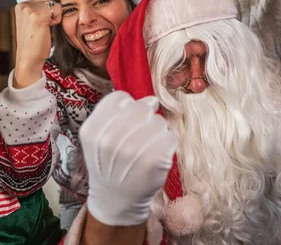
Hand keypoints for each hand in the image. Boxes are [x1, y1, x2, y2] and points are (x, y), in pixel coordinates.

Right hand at [13, 0, 61, 87]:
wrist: (29, 57)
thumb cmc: (34, 41)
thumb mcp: (33, 21)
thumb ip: (38, 10)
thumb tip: (52, 2)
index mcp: (21, 6)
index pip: (45, 0)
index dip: (48, 13)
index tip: (40, 24)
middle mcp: (23, 5)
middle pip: (50, 1)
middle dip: (51, 13)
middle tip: (43, 27)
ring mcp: (29, 10)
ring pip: (55, 5)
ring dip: (55, 17)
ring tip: (44, 28)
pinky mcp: (37, 16)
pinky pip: (58, 9)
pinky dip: (57, 20)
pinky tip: (47, 28)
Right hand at [80, 91, 177, 225]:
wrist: (117, 200)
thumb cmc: (110, 165)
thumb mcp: (100, 138)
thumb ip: (120, 114)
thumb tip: (152, 100)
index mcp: (93, 129)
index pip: (120, 98)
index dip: (128, 107)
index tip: (127, 122)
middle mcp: (110, 138)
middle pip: (142, 108)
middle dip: (146, 118)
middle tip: (141, 136)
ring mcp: (133, 149)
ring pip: (159, 121)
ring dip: (158, 132)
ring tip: (147, 148)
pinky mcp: (155, 159)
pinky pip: (171, 137)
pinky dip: (168, 145)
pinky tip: (157, 156)